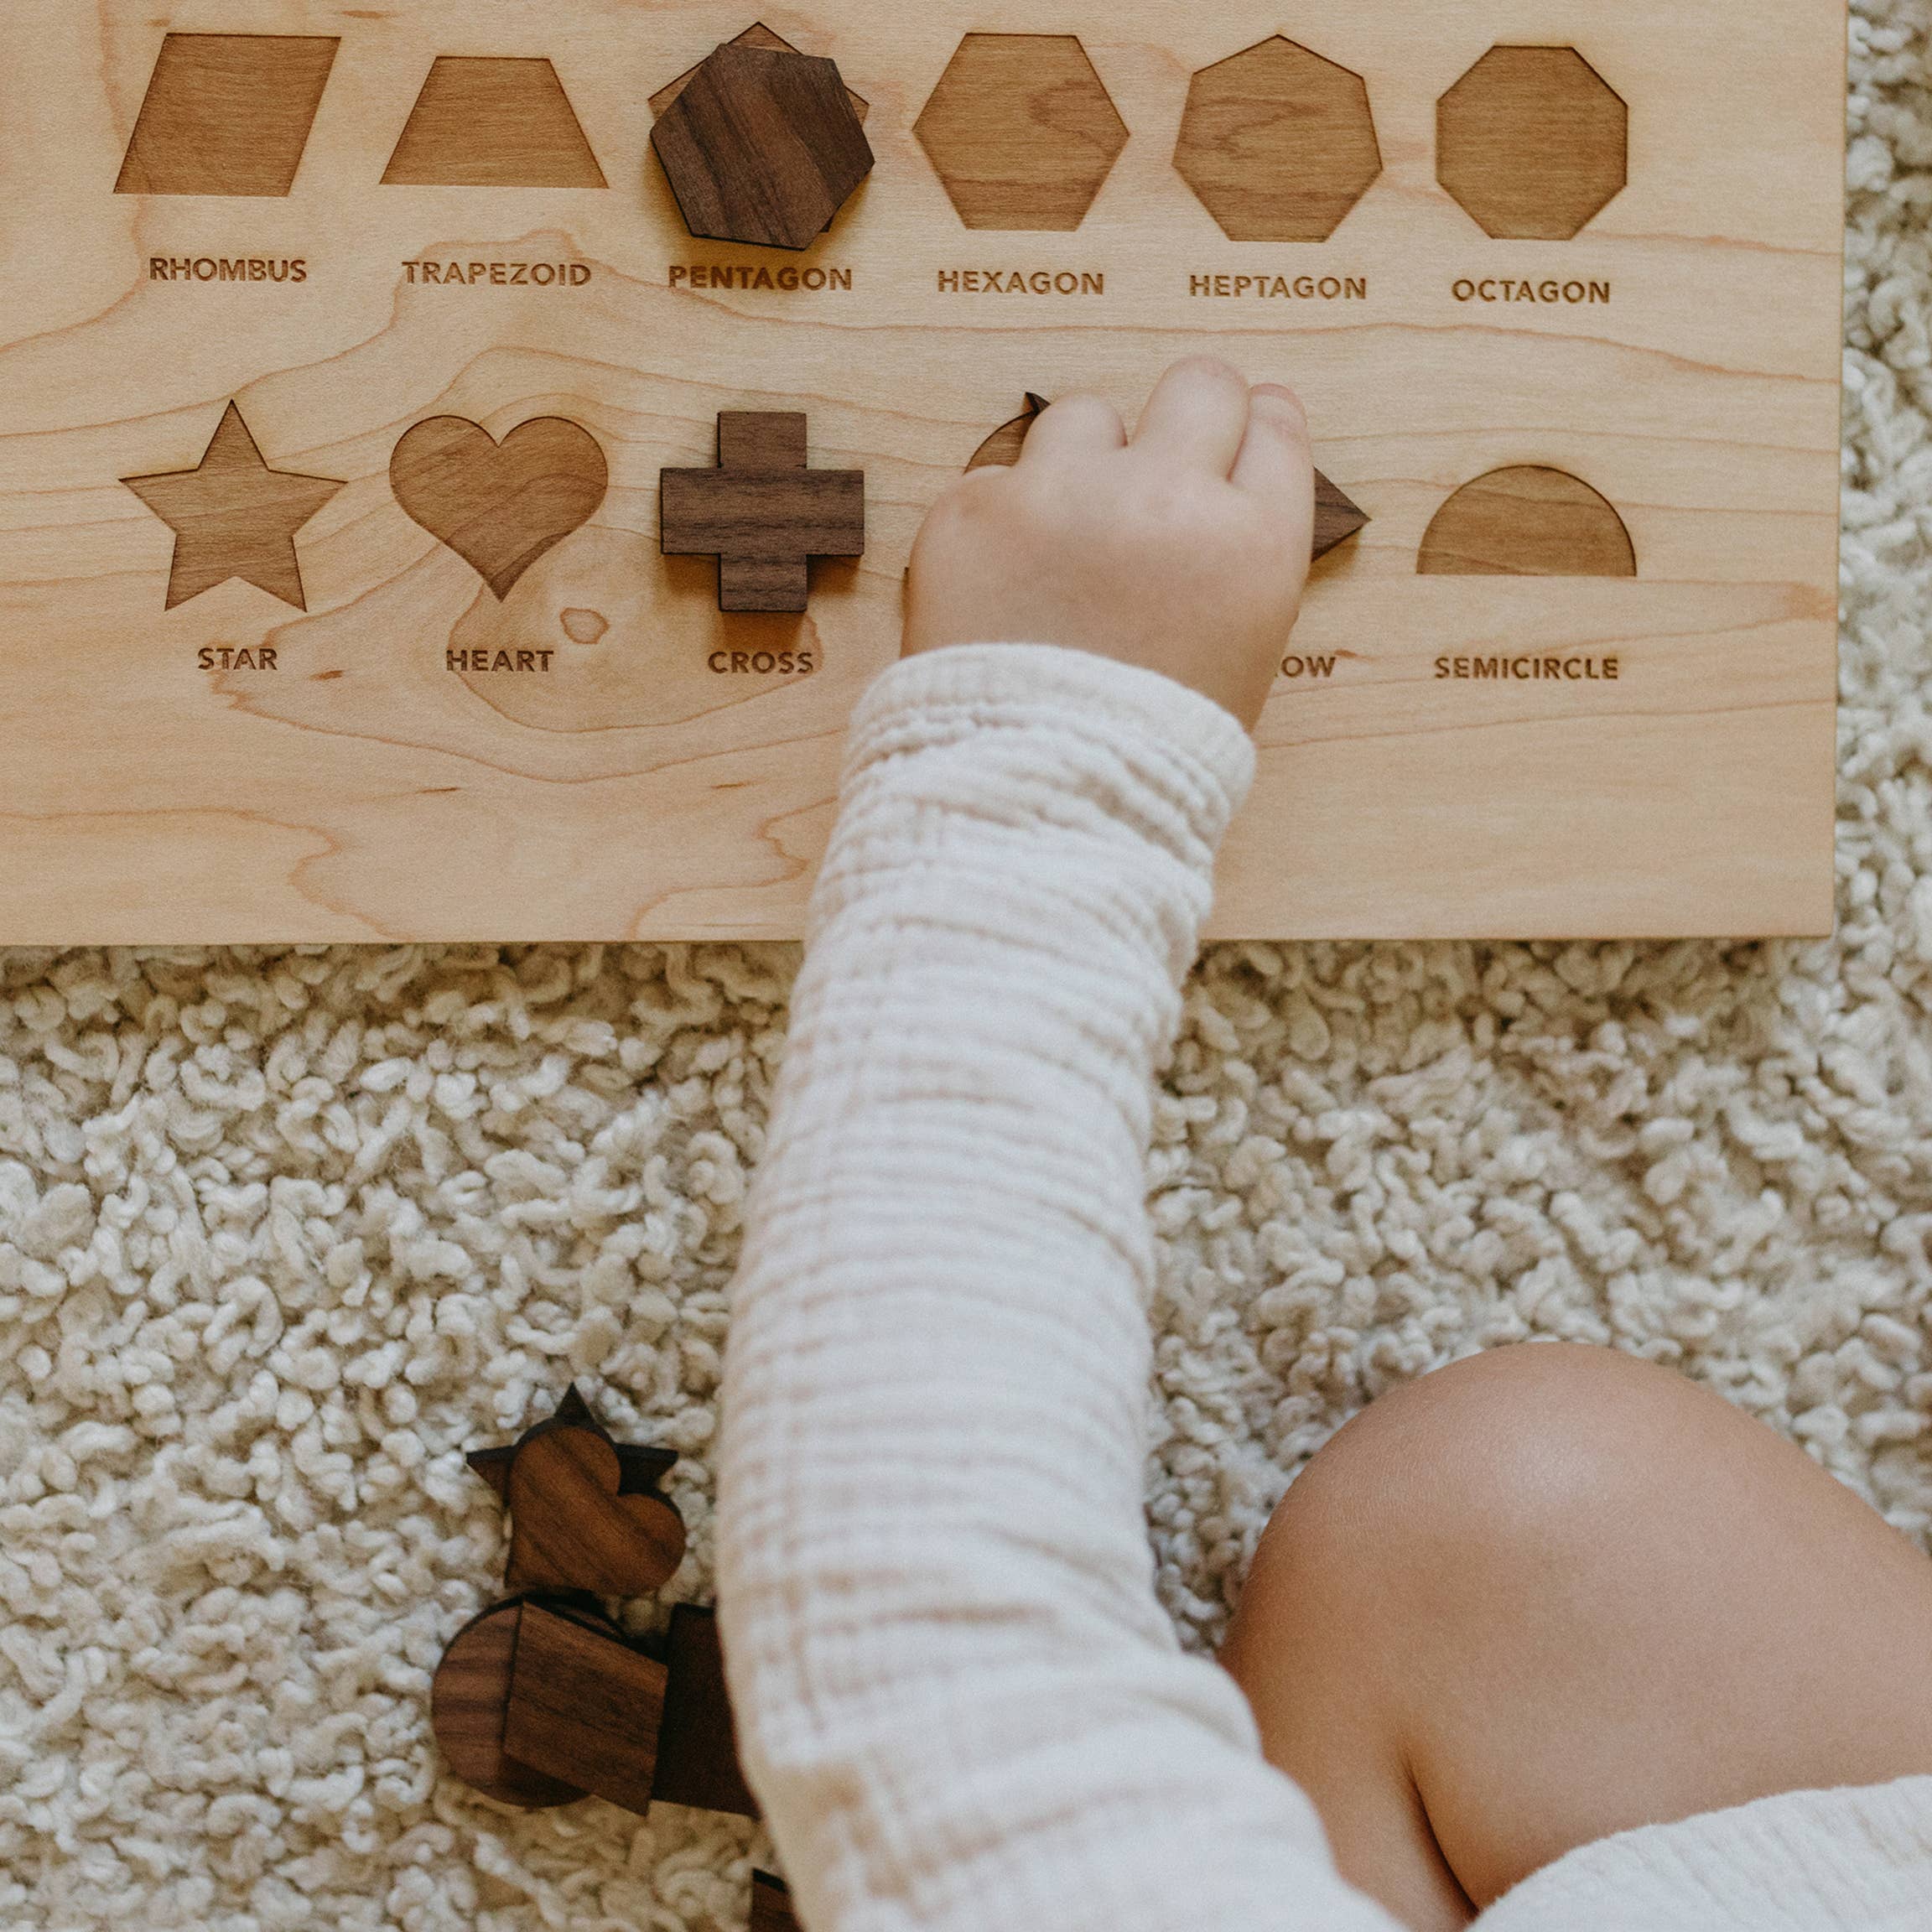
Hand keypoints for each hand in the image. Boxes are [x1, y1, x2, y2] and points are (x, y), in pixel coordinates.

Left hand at [905, 358, 1314, 728]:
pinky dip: (999, 525)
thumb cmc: (1150, 754)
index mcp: (1252, 543)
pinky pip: (994, 479)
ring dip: (1081, 467)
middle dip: (1183, 418)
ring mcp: (1064, 496)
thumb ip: (1235, 559)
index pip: (1273, 425)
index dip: (1249, 433)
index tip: (1228, 447)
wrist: (1037, 806)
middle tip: (1152, 473)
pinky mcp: (972, 511)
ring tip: (1063, 552)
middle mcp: (1167, 497)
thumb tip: (1219, 483)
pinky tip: (1002, 592)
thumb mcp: (1239, 659)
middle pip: (1199, 384)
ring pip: (1085, 416)